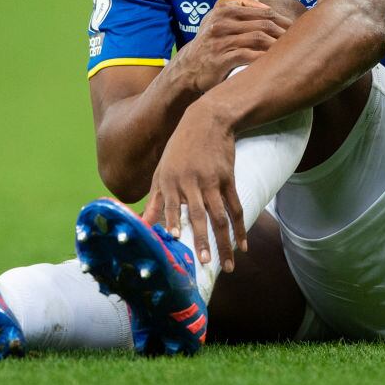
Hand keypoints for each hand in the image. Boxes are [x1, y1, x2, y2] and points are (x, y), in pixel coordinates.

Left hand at [142, 99, 246, 271]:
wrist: (208, 120)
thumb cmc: (180, 148)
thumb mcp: (162, 170)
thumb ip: (155, 199)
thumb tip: (142, 224)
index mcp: (170, 180)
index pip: (171, 205)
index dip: (172, 220)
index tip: (174, 238)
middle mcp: (191, 182)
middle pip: (198, 215)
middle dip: (202, 240)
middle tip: (205, 262)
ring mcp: (212, 181)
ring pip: (220, 216)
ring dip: (224, 242)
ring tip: (228, 264)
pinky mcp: (229, 179)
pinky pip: (235, 208)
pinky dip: (239, 228)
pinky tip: (243, 245)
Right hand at [173, 0, 291, 93]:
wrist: (188, 68)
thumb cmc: (208, 43)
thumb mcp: (215, 18)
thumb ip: (235, 5)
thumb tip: (258, 1)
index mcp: (223, 10)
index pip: (261, 11)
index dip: (281, 18)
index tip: (295, 27)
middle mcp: (221, 23)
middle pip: (263, 24)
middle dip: (283, 31)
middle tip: (298, 40)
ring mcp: (221, 41)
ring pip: (258, 38)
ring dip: (277, 44)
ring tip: (290, 51)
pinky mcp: (221, 59)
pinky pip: (249, 56)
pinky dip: (264, 58)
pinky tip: (275, 62)